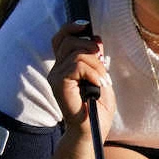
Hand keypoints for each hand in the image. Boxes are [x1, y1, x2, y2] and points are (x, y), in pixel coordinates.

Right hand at [48, 21, 114, 136]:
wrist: (92, 130)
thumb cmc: (98, 108)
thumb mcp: (101, 77)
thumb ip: (96, 59)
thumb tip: (96, 39)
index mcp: (64, 66)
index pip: (62, 38)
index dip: (72, 28)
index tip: (87, 27)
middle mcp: (56, 69)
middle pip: (70, 41)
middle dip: (91, 48)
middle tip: (103, 66)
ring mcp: (55, 76)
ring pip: (77, 53)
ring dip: (97, 66)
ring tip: (102, 82)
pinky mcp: (58, 83)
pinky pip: (77, 65)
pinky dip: (93, 73)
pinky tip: (98, 86)